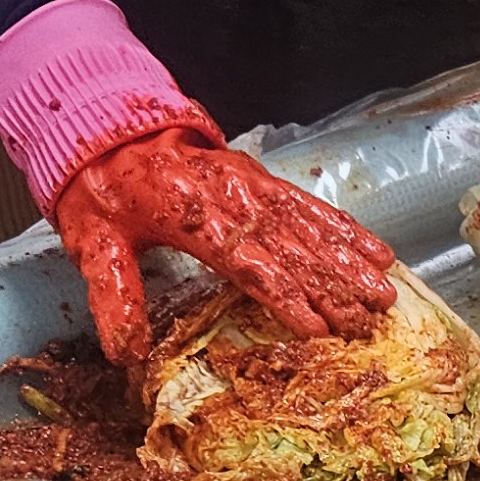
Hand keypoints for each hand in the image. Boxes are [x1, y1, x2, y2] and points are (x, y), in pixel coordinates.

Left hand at [51, 123, 402, 373]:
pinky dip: (344, 227)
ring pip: (309, 224)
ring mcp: (251, 183)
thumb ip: (113, 295)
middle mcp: (230, 196)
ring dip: (350, 259)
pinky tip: (375, 248)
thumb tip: (126, 353)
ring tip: (386, 289)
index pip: (247, 261)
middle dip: (335, 284)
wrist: (110, 127)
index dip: (284, 295)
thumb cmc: (103, 190)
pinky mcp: (262, 178)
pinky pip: (308, 203)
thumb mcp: (92, 242)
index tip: (319, 327)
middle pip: (290, 246)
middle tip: (371, 318)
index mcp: (191, 213)